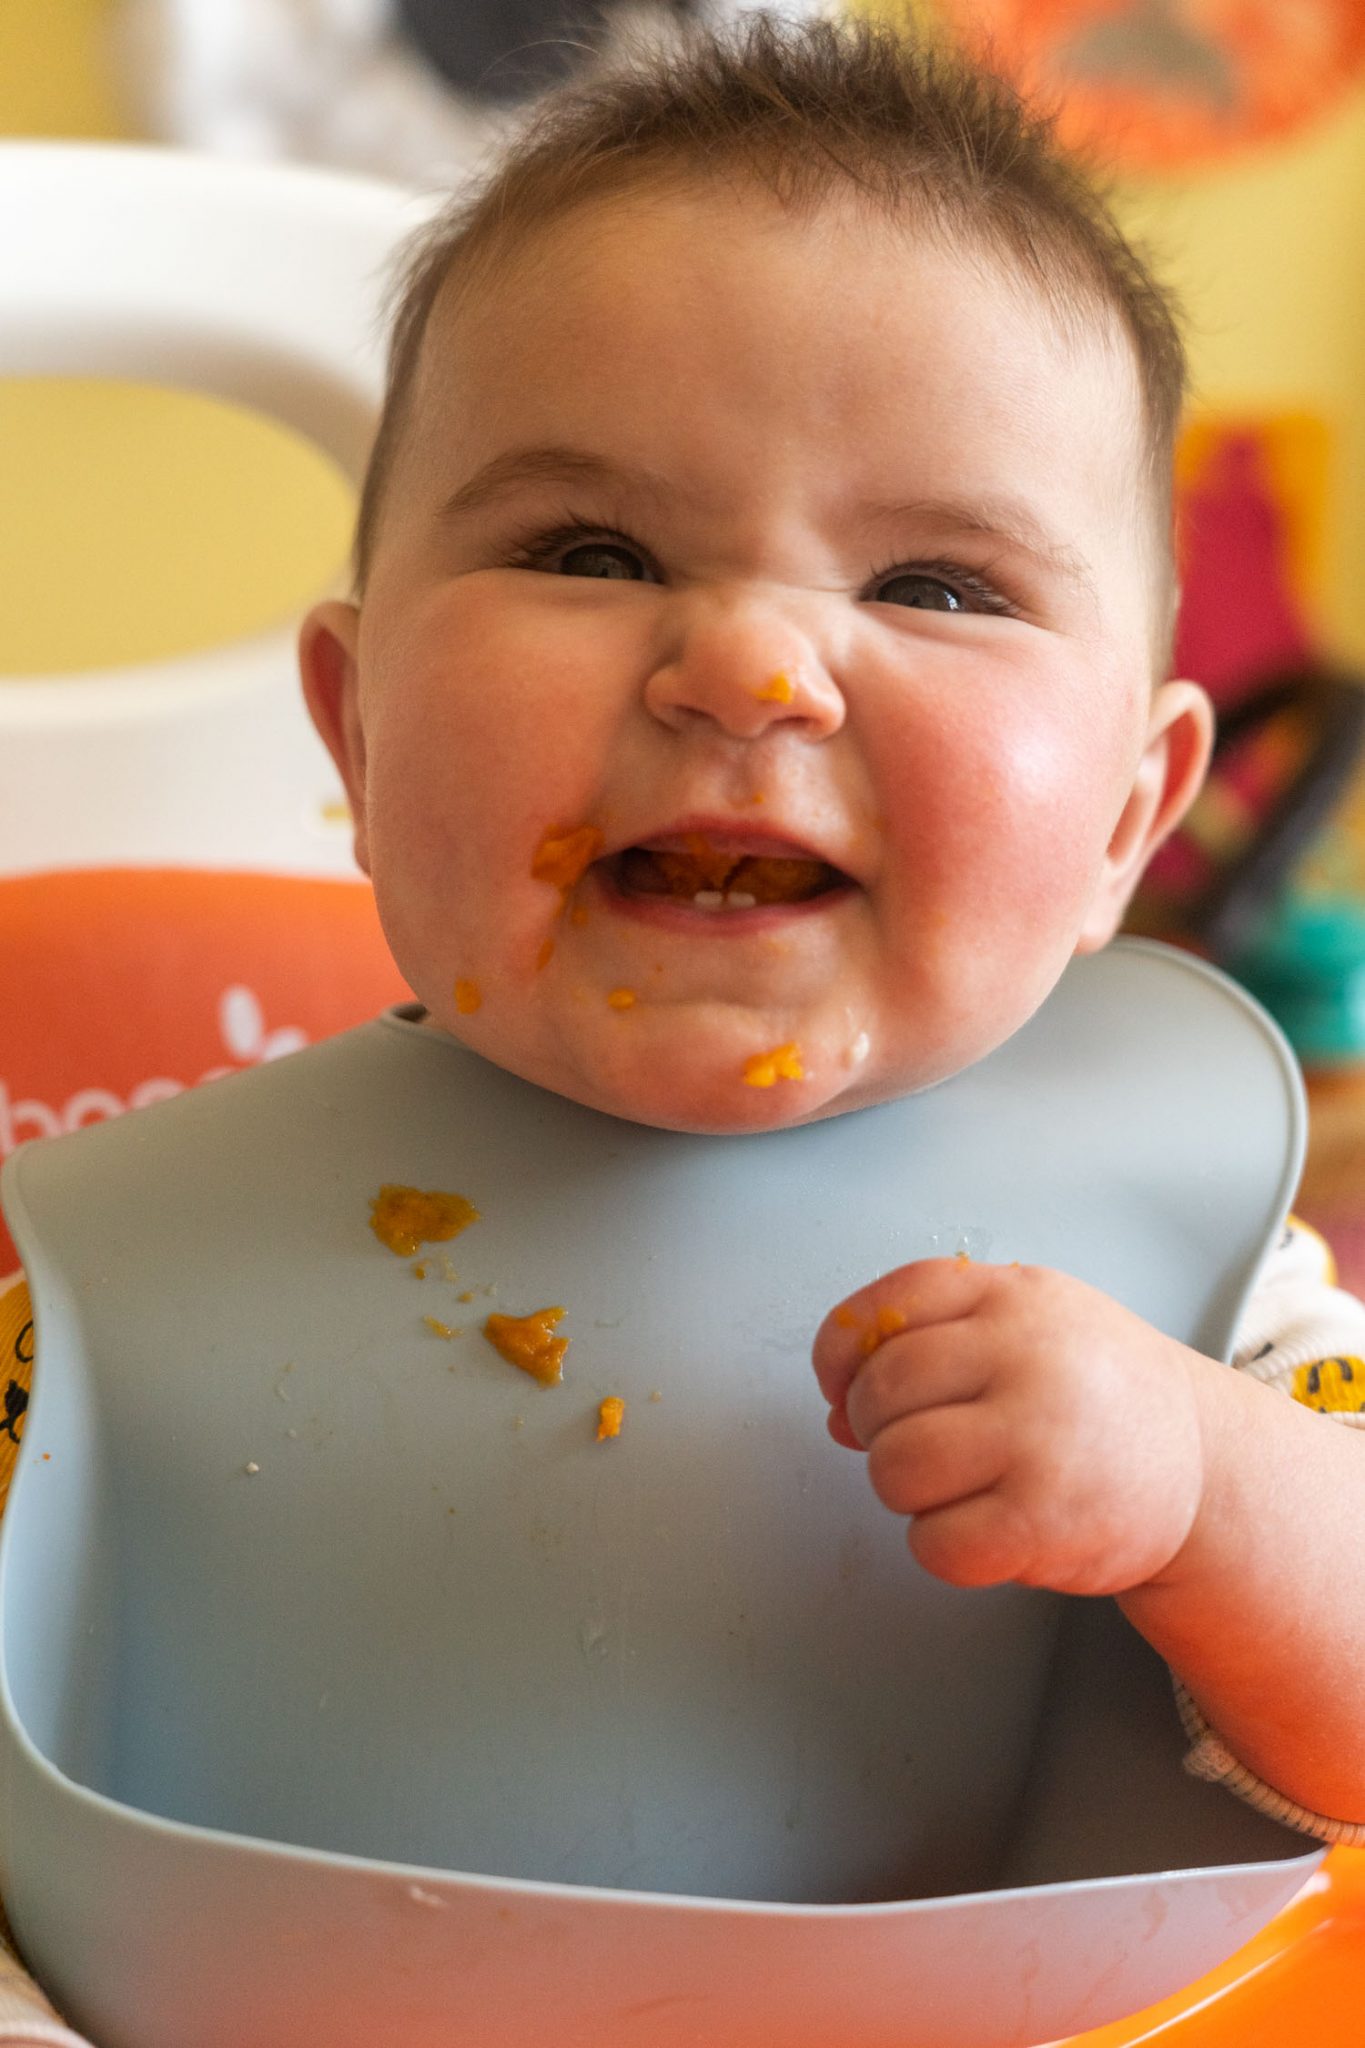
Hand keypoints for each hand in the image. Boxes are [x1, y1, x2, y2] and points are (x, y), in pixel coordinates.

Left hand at [813, 1259, 1210, 1595]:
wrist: (1207, 1471)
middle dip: (877, 1430)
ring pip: (895, 1469)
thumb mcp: (1030, 1330)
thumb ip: (933, 1346)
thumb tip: (836, 1411)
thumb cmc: (1100, 1399)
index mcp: (1015, 1295)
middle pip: (880, 1393)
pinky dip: (943, 1547)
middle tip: (921, 1445)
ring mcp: (1038, 1435)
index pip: (888, 1306)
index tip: (840, 1385)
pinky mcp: (1046, 1518)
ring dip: (907, 1491)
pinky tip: (987, 1529)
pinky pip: (933, 1542)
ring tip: (962, 1487)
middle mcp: (1027, 1354)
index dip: (841, 1352)